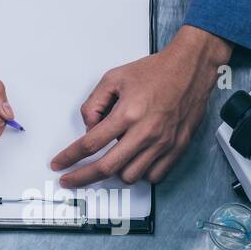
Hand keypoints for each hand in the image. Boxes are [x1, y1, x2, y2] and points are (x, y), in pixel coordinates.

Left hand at [50, 26, 232, 186]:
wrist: (190, 69)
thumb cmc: (155, 72)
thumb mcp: (114, 78)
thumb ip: (94, 104)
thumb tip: (89, 128)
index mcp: (128, 113)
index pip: (90, 144)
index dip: (70, 157)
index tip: (60, 164)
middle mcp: (145, 132)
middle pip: (107, 167)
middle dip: (82, 177)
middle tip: (70, 180)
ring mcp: (163, 143)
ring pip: (130, 176)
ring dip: (115, 172)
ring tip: (111, 160)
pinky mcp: (177, 148)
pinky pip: (154, 175)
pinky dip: (140, 173)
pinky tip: (134, 161)